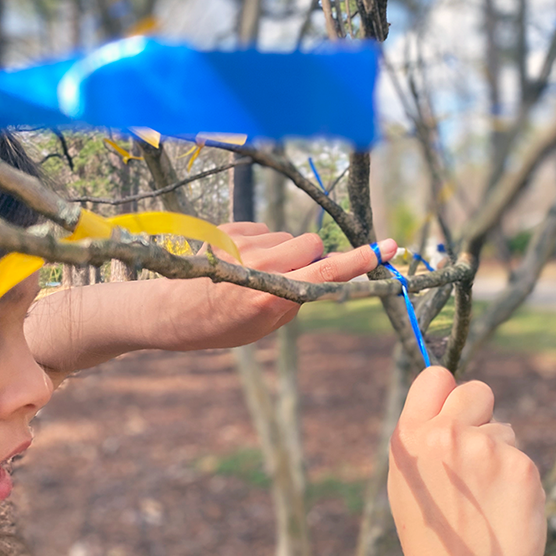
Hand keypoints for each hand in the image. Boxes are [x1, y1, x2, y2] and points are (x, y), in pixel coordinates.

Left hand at [159, 222, 397, 349]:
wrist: (167, 310)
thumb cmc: (219, 325)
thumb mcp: (263, 327)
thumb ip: (296, 299)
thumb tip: (320, 274)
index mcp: (271, 295)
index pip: (326, 273)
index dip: (360, 261)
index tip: (387, 247)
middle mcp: (259, 264)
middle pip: (311, 244)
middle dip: (310, 258)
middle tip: (291, 279)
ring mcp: (241, 243)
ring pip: (288, 237)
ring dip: (283, 252)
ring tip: (253, 274)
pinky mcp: (227, 229)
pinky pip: (264, 230)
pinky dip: (261, 244)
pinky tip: (239, 262)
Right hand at [387, 367, 545, 555]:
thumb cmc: (433, 540)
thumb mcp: (408, 482)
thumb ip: (424, 437)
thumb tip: (450, 401)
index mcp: (409, 437)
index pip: (435, 377)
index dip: (447, 392)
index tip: (454, 410)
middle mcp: (446, 435)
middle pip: (476, 390)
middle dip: (480, 414)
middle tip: (475, 455)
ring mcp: (486, 449)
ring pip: (504, 428)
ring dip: (499, 453)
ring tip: (485, 497)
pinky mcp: (522, 467)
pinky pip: (523, 457)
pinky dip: (517, 480)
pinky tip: (505, 509)